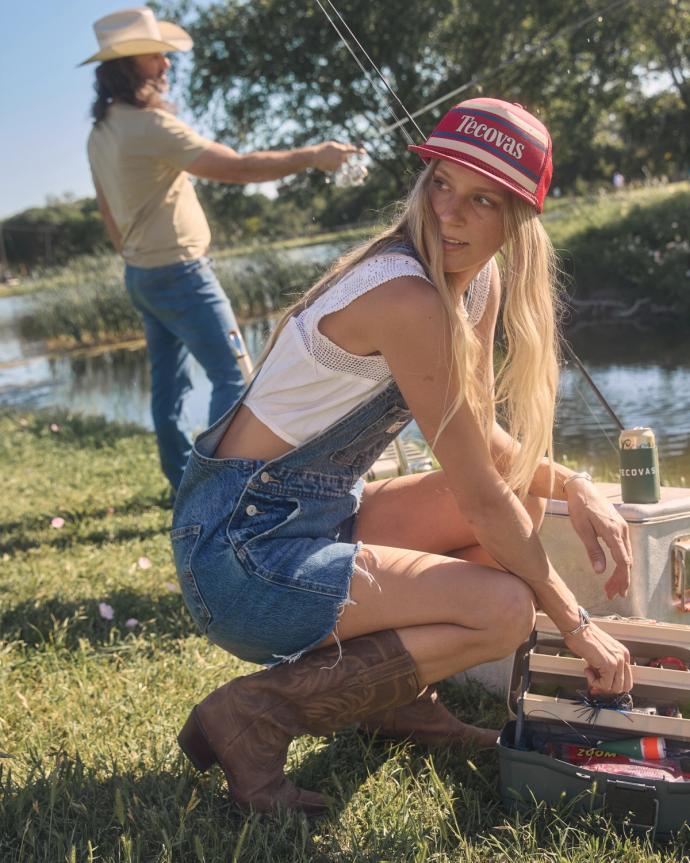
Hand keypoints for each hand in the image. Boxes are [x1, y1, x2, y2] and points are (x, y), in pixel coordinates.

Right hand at [310, 141, 362, 171]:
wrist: (314, 157)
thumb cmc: (323, 149)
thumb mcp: (332, 145)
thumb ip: (341, 147)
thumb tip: (349, 147)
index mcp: (341, 150)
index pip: (351, 150)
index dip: (358, 151)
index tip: (364, 152)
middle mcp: (341, 158)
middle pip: (346, 158)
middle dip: (343, 157)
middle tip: (333, 155)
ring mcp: (338, 164)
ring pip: (340, 163)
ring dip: (337, 160)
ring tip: (328, 158)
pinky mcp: (334, 169)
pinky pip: (336, 167)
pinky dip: (333, 165)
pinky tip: (327, 162)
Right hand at [564, 623, 631, 694]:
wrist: (578, 629)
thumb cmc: (584, 637)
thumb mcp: (599, 652)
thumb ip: (603, 666)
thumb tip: (600, 681)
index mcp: (623, 654)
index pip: (626, 679)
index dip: (612, 684)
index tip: (601, 684)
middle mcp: (623, 657)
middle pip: (624, 686)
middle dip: (608, 688)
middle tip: (595, 682)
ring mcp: (618, 661)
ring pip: (615, 688)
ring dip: (600, 685)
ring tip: (590, 673)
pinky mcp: (609, 665)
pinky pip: (605, 685)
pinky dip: (594, 682)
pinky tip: (587, 670)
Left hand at [566, 479, 631, 598]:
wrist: (582, 489)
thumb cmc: (579, 507)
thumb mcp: (582, 529)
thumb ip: (593, 550)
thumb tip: (600, 571)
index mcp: (613, 532)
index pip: (623, 561)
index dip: (621, 578)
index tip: (618, 592)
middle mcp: (622, 530)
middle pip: (627, 561)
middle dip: (621, 580)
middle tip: (612, 595)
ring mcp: (622, 528)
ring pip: (626, 555)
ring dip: (621, 573)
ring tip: (611, 588)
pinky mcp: (619, 526)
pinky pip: (624, 548)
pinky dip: (620, 562)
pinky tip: (614, 570)